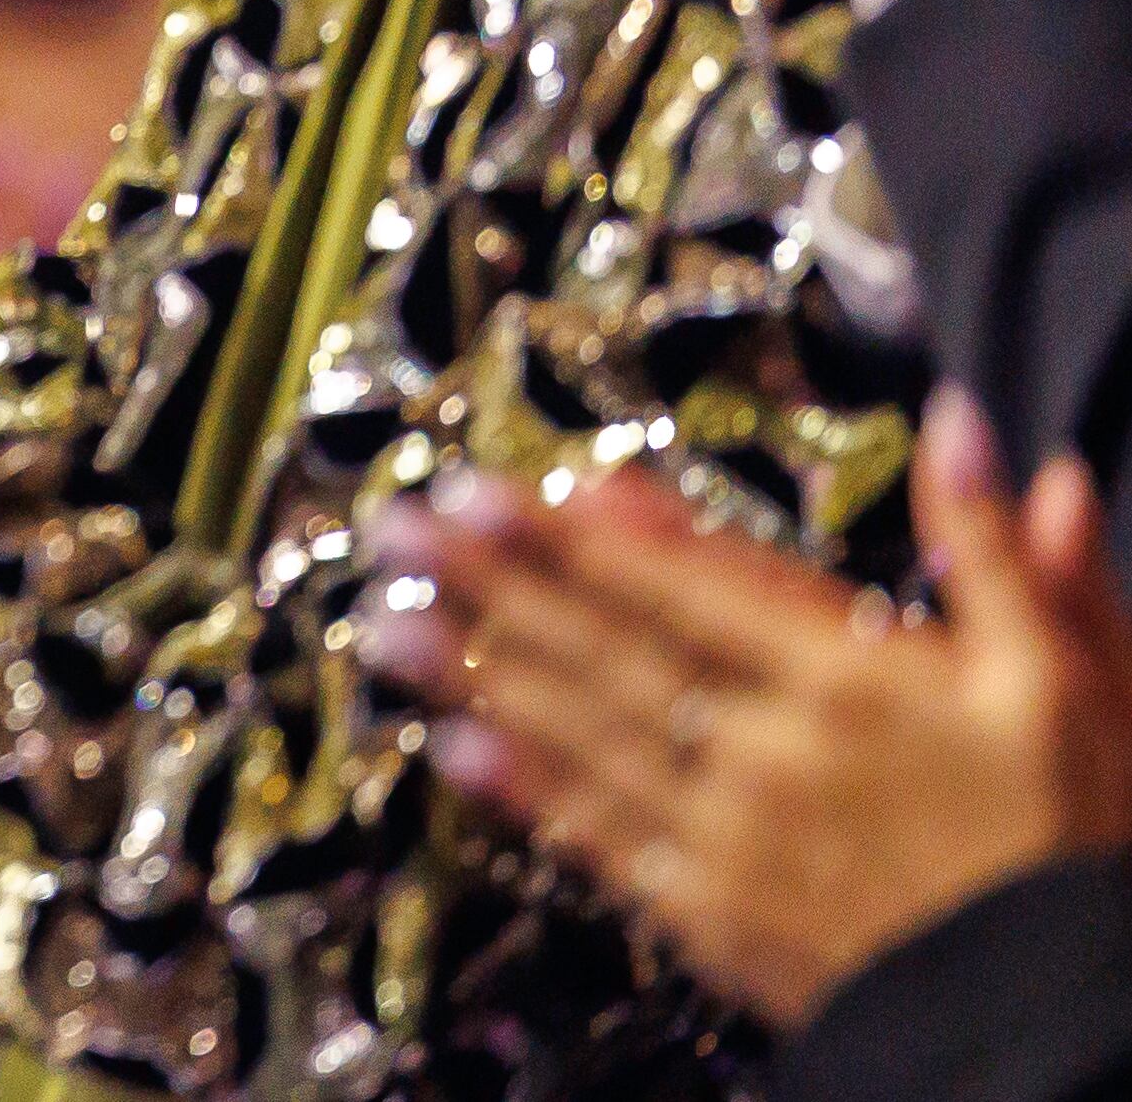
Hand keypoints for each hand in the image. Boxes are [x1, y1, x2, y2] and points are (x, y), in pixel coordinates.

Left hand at [360, 388, 1131, 1029]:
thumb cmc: (1074, 840)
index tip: (491, 488)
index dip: (583, 533)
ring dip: (476, 674)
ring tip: (381, 619)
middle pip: (607, 646)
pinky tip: (453, 751)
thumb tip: (965, 424)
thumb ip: (1001, 554)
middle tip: (394, 526)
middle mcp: (770, 746)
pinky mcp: (717, 916)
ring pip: (583, 734)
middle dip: (492, 582)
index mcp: (849, 678)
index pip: (687, 585)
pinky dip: (527, 793)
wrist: (1072, 1018)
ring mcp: (732, 835)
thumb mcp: (1070, 681)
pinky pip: (603, 840)